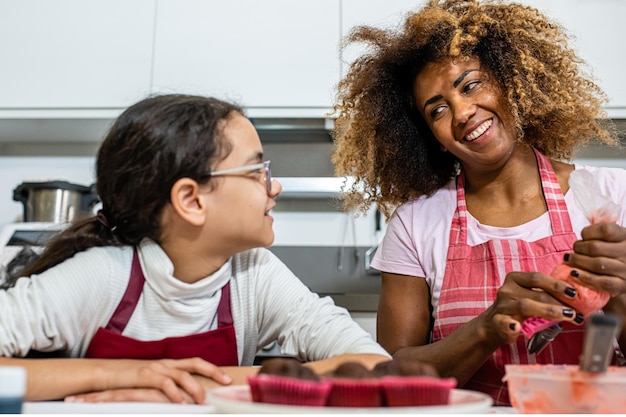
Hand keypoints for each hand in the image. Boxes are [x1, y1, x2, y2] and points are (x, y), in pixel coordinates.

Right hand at [68, 357, 231, 403]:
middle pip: (195, 363)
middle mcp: (166, 363)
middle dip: (213, 372)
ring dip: (195, 388)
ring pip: (183, 375)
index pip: (195, 362)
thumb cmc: (129, 380)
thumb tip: (184, 396)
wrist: (106, 373)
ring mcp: (156, 367)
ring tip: (204, 401)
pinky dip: (175, 394)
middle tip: (226, 383)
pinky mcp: (145, 375)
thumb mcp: (152, 382)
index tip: (226, 378)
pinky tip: (181, 403)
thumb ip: (167, 386)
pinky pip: (165, 384)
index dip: (212, 369)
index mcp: (169, 364)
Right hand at [484, 270, 582, 343]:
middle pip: (536, 293)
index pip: (537, 278)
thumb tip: (578, 299)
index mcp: (515, 279)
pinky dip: (510, 325)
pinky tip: (517, 328)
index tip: (574, 293)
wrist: (494, 324)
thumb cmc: (517, 308)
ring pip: (525, 306)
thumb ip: (546, 295)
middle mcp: (507, 290)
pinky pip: (503, 323)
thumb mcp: (529, 296)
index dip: (556, 285)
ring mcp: (502, 306)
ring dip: (548, 311)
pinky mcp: (496, 322)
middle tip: (576, 312)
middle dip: (559, 302)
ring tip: (565, 317)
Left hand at [566, 222, 625, 296]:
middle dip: (579, 248)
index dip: (589, 232)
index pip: (605, 230)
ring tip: (570, 260)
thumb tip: (583, 234)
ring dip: (578, 262)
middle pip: (595, 248)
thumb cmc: (617, 253)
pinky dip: (586, 278)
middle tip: (574, 250)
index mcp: (625, 237)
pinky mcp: (622, 285)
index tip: (583, 236)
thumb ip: (600, 234)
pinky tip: (574, 274)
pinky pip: (602, 282)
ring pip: (597, 264)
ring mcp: (625, 270)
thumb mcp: (614, 239)